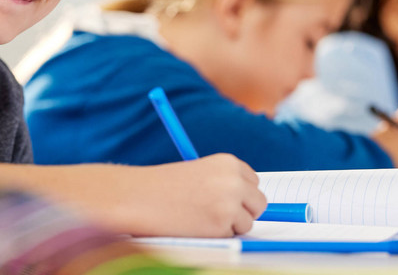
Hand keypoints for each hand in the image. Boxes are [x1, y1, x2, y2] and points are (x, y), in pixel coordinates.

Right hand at [120, 153, 266, 236]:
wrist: (138, 197)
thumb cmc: (163, 187)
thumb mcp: (198, 174)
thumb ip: (224, 182)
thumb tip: (248, 203)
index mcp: (228, 162)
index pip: (253, 182)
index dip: (240, 194)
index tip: (225, 199)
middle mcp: (234, 180)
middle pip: (259, 203)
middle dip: (243, 211)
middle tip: (218, 214)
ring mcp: (230, 203)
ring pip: (247, 223)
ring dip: (229, 225)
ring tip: (200, 217)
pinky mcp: (222, 225)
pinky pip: (232, 236)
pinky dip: (217, 235)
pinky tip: (195, 225)